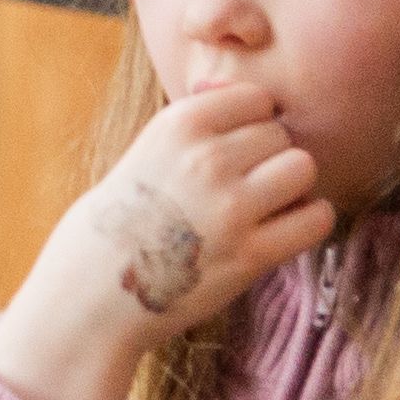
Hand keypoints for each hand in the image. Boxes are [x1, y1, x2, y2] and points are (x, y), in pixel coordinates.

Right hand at [0, 82, 330, 399]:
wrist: (84, 301)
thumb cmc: (108, 230)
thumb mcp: (139, 158)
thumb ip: (192, 133)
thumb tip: (249, 102)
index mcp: (175, 127)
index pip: (254, 98)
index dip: (248, 124)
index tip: (231, 150)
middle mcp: (205, 160)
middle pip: (279, 135)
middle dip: (266, 158)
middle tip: (241, 187)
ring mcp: (231, 208)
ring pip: (302, 168)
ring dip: (291, 187)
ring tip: (264, 207)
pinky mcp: (251, 254)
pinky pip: (316, 218)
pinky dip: (307, 222)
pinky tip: (281, 232)